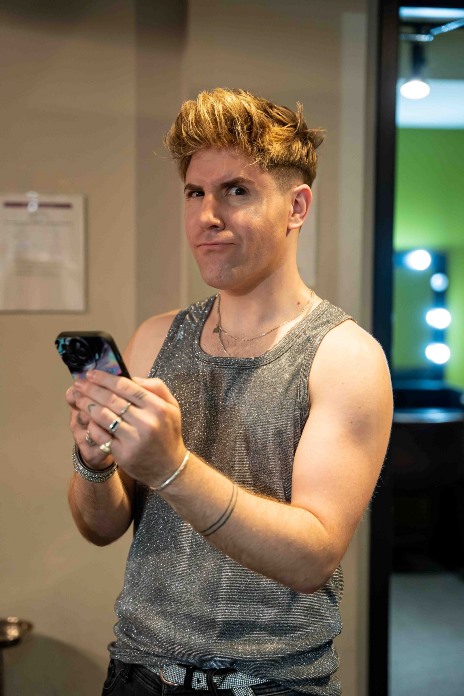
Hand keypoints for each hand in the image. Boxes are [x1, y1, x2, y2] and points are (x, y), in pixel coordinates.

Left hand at [71, 370, 186, 486]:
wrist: (169, 467)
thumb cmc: (168, 432)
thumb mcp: (172, 406)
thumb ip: (156, 387)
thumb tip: (131, 377)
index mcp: (158, 407)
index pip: (127, 387)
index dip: (106, 378)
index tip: (91, 373)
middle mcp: (146, 422)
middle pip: (112, 399)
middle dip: (92, 389)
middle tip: (79, 383)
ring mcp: (134, 439)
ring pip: (104, 416)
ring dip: (87, 404)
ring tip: (78, 398)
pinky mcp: (123, 453)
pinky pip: (101, 434)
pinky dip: (91, 424)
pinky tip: (86, 417)